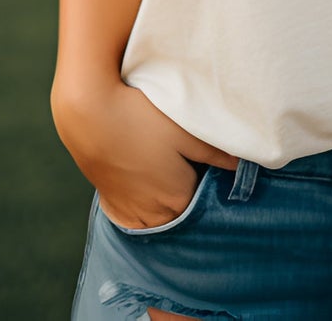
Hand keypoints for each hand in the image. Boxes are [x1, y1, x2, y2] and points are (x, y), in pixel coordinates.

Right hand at [53, 79, 241, 230]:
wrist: (88, 114)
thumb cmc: (140, 118)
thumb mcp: (184, 130)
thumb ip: (216, 151)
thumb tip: (243, 166)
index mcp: (178, 198)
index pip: (208, 202)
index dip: (214, 183)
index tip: (214, 164)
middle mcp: (155, 215)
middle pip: (185, 212)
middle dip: (194, 194)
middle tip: (192, 163)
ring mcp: (131, 212)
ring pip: (162, 217)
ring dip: (169, 202)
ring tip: (169, 170)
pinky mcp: (112, 205)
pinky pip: (138, 217)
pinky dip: (147, 207)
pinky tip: (148, 184)